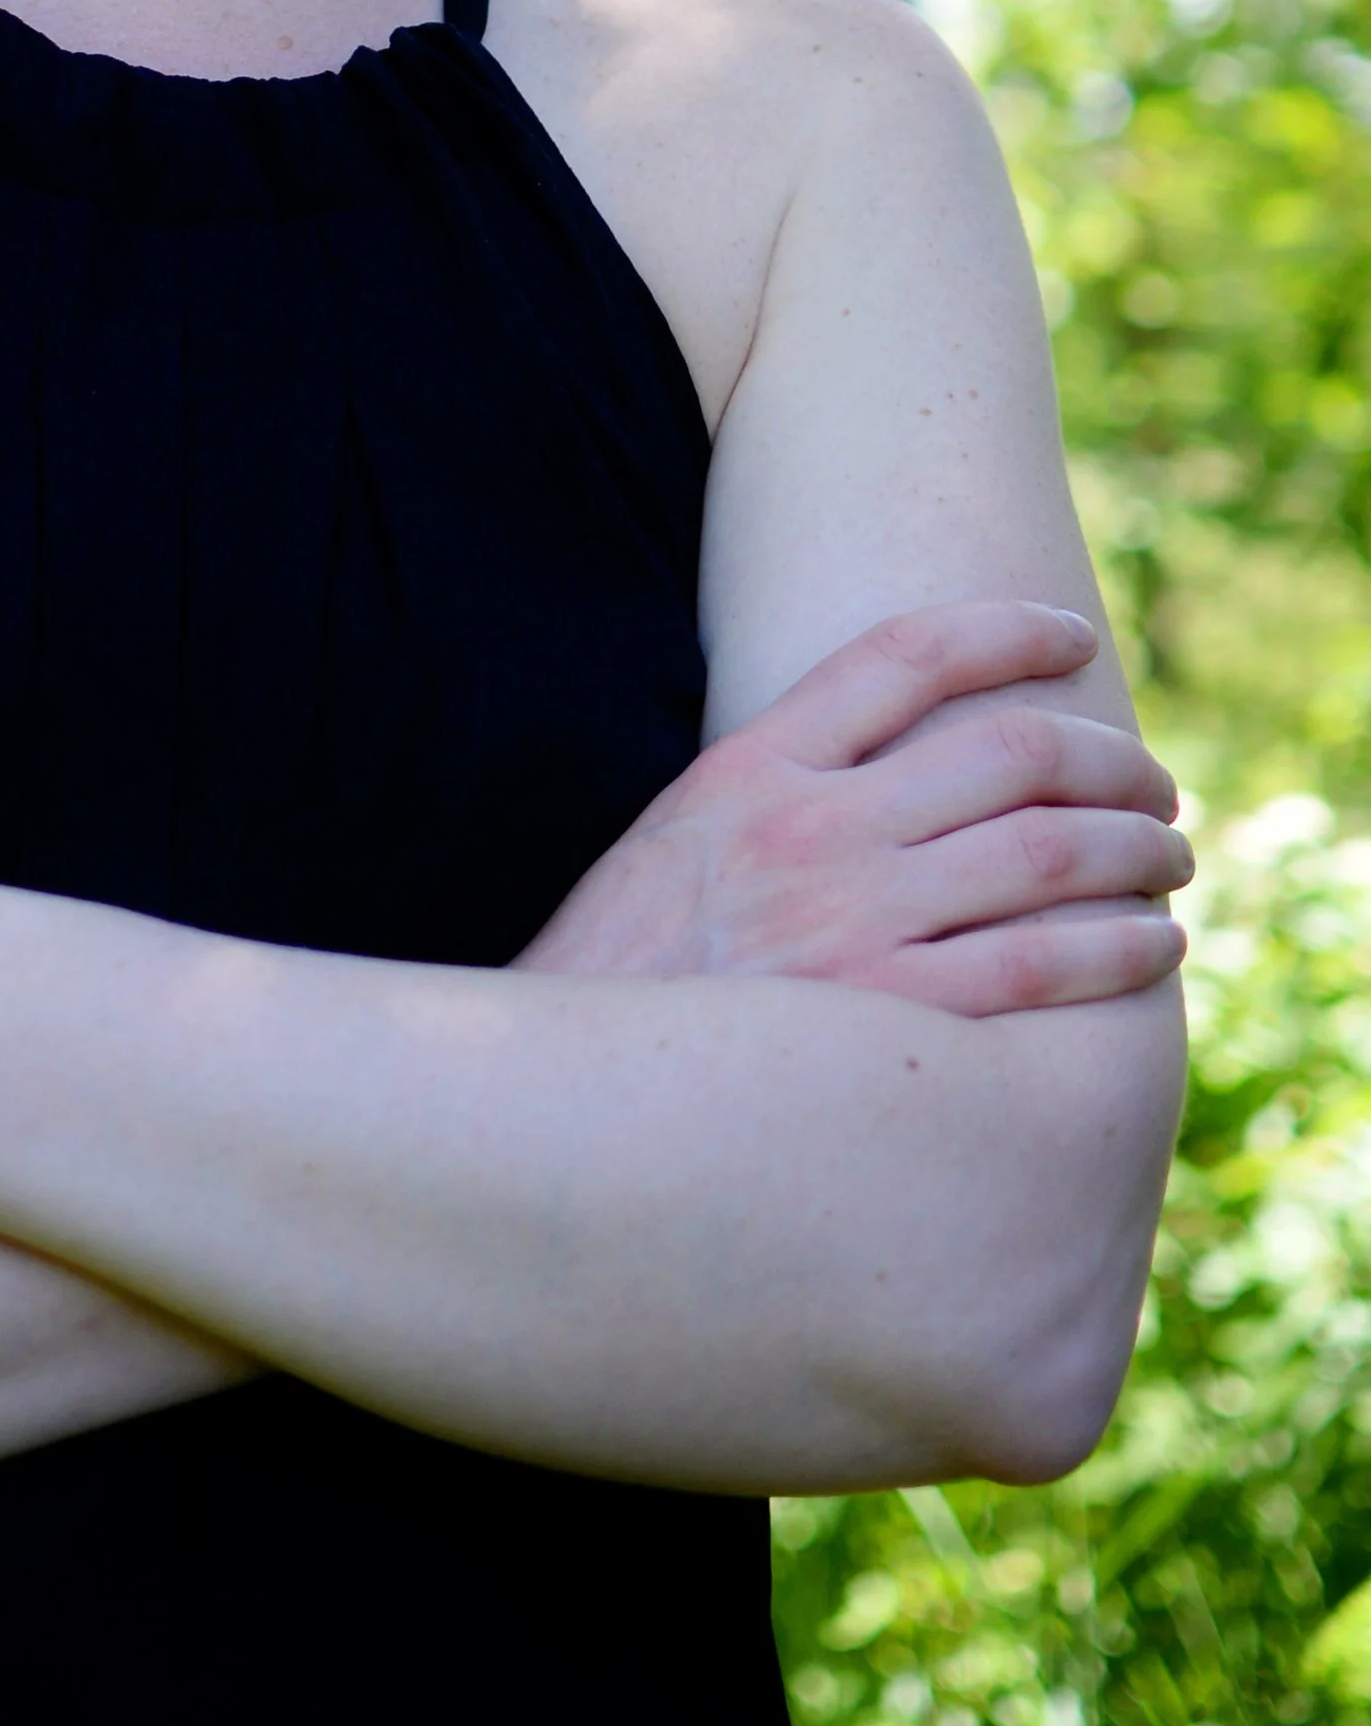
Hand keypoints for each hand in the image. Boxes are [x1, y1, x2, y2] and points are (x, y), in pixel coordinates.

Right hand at [517, 601, 1189, 1016]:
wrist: (557, 1095)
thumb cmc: (621, 976)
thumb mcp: (674, 841)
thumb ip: (772, 791)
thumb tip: (898, 770)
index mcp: (751, 768)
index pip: (905, 654)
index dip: (1006, 630)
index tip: (1069, 635)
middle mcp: (809, 831)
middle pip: (1008, 751)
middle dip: (1109, 759)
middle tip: (1153, 784)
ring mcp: (849, 924)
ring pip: (1044, 852)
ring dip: (1134, 850)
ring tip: (1168, 861)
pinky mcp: (884, 1021)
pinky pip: (1038, 964)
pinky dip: (1115, 949)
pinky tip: (1149, 949)